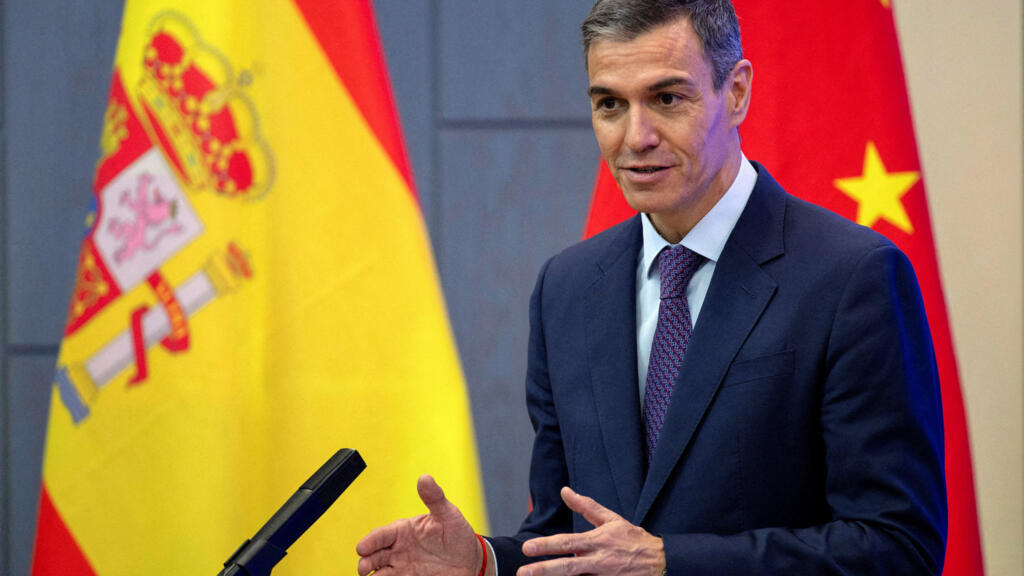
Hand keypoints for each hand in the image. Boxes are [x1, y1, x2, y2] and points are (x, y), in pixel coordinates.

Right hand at [356, 475, 484, 575]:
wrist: (470, 559)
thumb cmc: (456, 533)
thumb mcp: (448, 514)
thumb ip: (435, 498)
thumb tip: (424, 478)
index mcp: (404, 531)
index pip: (382, 535)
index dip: (370, 541)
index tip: (362, 548)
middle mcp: (399, 550)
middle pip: (375, 556)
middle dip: (366, 562)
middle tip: (364, 568)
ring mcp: (403, 567)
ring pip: (381, 573)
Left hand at [518, 487, 664, 575]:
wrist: (661, 563)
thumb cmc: (634, 540)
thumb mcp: (611, 520)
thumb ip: (586, 506)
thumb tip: (565, 491)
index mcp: (597, 542)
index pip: (568, 543)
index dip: (547, 545)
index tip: (528, 548)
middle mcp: (599, 561)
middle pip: (568, 567)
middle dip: (544, 570)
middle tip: (523, 571)